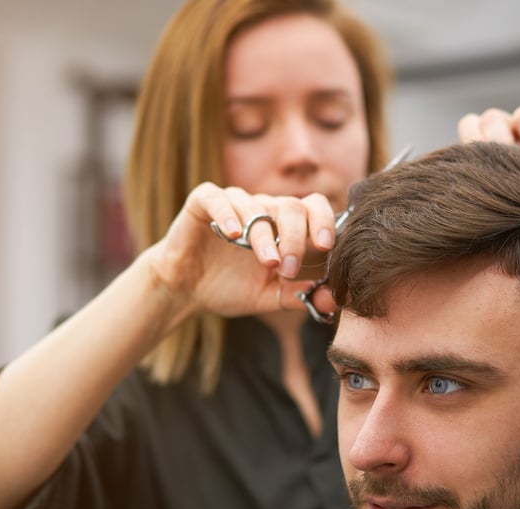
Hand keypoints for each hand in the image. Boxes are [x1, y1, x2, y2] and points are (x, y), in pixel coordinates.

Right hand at [141, 184, 338, 319]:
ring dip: (265, 236)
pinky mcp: (204, 202)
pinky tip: (233, 234)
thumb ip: (300, 295)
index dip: (324, 222)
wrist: (187, 289)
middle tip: (288, 268)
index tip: (326, 247)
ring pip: (257, 207)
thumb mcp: (270, 296)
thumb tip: (332, 299)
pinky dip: (228, 214)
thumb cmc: (231, 287)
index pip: (314, 208)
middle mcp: (264, 208)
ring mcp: (235, 202)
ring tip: (267, 262)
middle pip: (291, 206)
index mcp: (285, 225)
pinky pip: (218, 198)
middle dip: (296, 238)